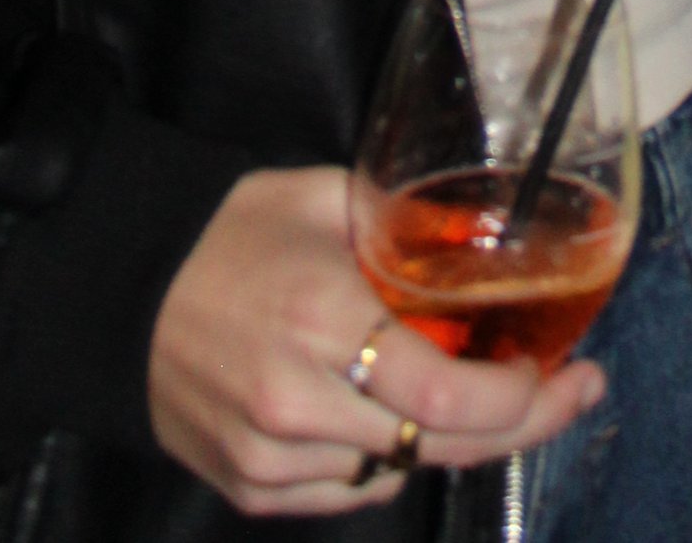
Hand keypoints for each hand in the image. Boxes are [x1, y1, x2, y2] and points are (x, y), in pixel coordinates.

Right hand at [148, 165, 603, 515]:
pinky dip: (386, 457)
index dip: (518, 398)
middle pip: (437, 447)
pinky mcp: (250, 488)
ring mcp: (270, 458)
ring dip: (449, 438)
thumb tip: (488, 238)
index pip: (446, 397)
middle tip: (572, 395)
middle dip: (519, 425)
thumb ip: (406, 225)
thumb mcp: (325, 200)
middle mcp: (296, 403)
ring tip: (488, 394)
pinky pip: (350, 490)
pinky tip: (398, 415)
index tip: (562, 372)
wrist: (120, 289)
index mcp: (322, 319)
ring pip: (397, 471)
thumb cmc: (229, 231)